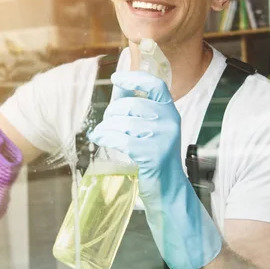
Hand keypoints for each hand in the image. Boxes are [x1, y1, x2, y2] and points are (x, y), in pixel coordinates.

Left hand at [88, 71, 221, 268]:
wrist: (168, 190)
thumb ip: (137, 106)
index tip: (116, 78)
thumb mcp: (152, 128)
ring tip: (99, 133)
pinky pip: (121, 139)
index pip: (156, 85)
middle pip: (132, 105)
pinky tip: (99, 138)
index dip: (135, 78)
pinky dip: (105, 137)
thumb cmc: (154, 156)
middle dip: (112, 112)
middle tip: (105, 122)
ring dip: (105, 127)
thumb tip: (117, 85)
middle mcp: (170, 121)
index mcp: (171, 111)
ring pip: (123, 122)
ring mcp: (163, 138)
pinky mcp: (152, 155)